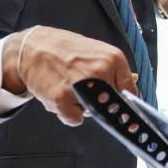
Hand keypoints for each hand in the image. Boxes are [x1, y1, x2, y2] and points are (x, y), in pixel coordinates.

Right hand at [1, 26, 137, 126]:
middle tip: (84, 89)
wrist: (32, 48)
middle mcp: (101, 71)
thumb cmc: (65, 50)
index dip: (122, 100)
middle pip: (111, 105)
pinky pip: (75, 119)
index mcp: (113, 58)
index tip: (115, 104)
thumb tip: (135, 80)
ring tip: (69, 89)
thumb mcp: (97, 51)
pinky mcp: (63, 98)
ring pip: (93, 112)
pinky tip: (60, 97)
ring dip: (82, 107)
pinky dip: (67, 114)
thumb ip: (116, 69)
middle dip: (99, 102)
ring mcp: (82, 85)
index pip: (130, 90)